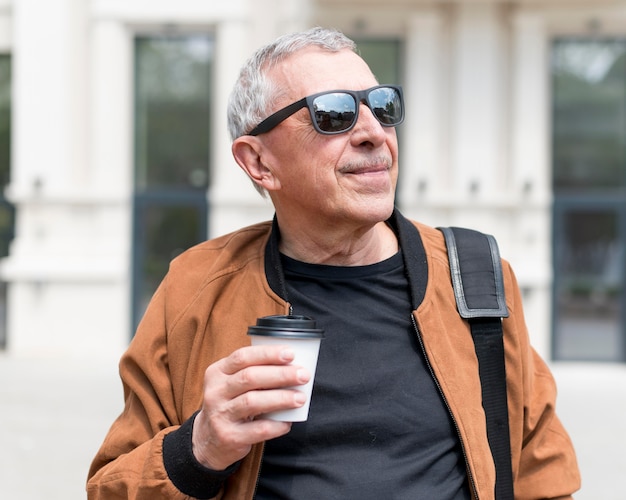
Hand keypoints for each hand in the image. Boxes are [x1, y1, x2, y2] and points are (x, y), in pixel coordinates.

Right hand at [191, 345, 309, 470]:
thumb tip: (292, 363)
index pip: (242, 357)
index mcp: (217, 373)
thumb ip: (253, 371)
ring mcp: (220, 415)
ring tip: (300, 398)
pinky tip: (289, 422)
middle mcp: (215, 392)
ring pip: (253, 402)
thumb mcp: (231, 383)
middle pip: (249, 377)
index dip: (267, 354)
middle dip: (280, 375)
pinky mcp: (229, 437)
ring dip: (281, 398)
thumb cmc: (230, 404)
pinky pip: (258, 429)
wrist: (208, 440)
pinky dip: (277, 425)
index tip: (291, 354)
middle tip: (303, 375)